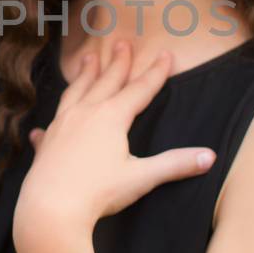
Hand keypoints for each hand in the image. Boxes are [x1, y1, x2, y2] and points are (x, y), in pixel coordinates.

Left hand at [17, 38, 216, 231]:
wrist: (50, 209)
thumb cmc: (98, 193)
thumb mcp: (141, 178)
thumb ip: (174, 165)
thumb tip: (210, 157)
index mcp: (111, 117)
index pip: (139, 89)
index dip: (156, 72)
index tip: (166, 55)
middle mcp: (85, 113)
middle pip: (106, 82)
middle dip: (118, 63)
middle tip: (123, 43)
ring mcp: (62, 125)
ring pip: (75, 93)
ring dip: (84, 76)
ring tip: (88, 60)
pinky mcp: (46, 143)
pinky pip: (51, 125)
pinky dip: (53, 120)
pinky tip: (44, 126)